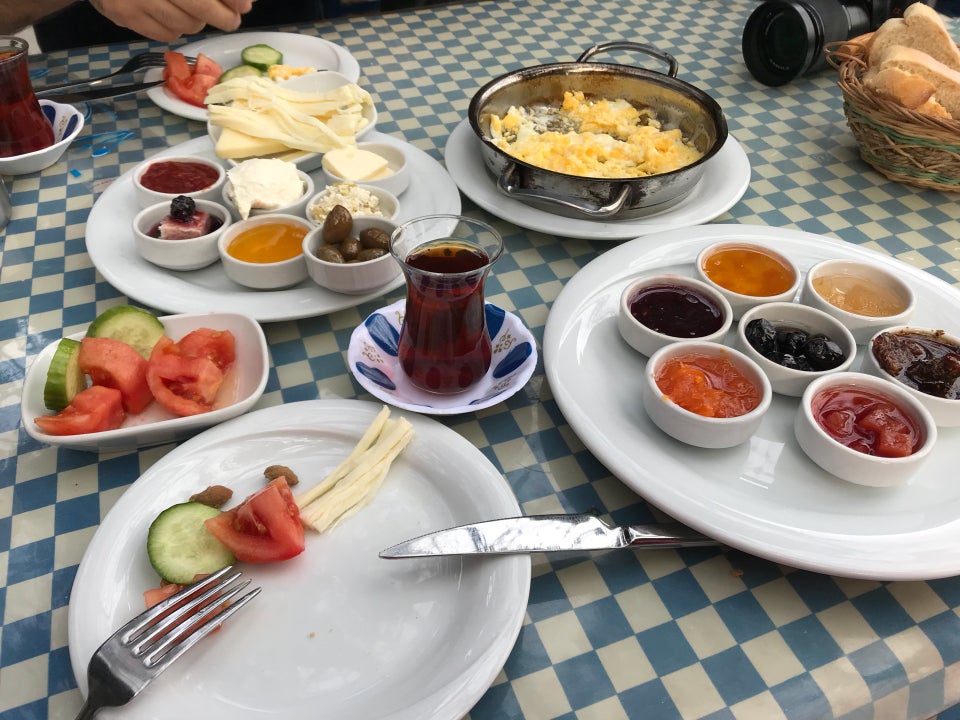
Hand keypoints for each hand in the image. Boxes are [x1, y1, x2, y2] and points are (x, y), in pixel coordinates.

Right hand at [90, 0, 253, 42]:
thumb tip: (243, 1)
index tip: (244, 5)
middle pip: (201, 7)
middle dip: (223, 16)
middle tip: (232, 18)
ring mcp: (135, 0)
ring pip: (186, 25)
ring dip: (198, 22)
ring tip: (195, 12)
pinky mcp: (125, 15)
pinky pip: (166, 35)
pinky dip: (177, 29)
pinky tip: (174, 16)